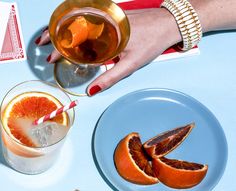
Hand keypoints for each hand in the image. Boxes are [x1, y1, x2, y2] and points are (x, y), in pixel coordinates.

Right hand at [35, 8, 180, 94]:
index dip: (60, 49)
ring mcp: (106, 15)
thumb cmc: (152, 43)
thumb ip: (110, 78)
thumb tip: (92, 91)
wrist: (168, 24)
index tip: (50, 58)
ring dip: (63, 27)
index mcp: (105, 33)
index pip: (75, 40)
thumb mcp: (130, 65)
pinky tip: (71, 30)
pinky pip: (88, 16)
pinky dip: (75, 23)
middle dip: (54, 34)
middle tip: (42, 44)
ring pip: (78, 19)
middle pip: (71, 25)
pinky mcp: (110, 13)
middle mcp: (103, 20)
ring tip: (51, 36)